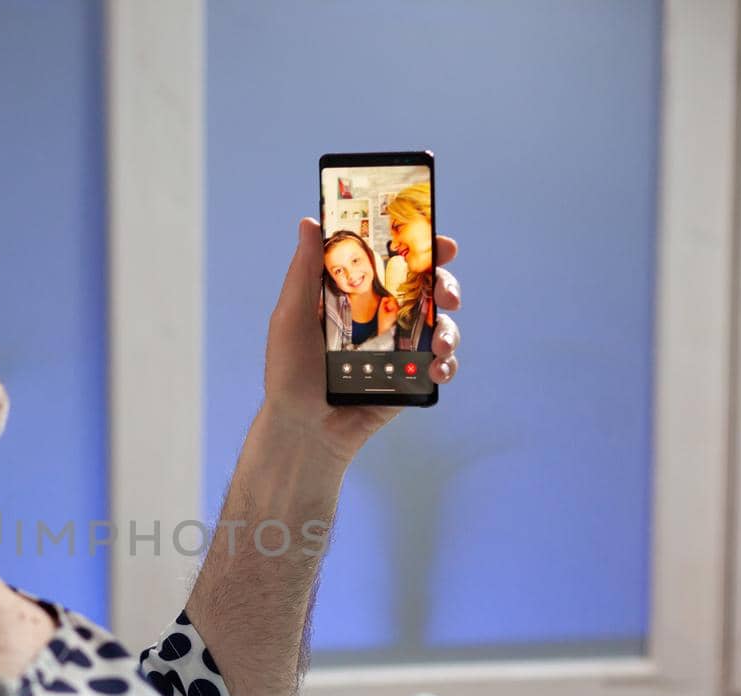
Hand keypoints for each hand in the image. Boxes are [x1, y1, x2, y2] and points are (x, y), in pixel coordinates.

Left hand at [266, 217, 462, 462]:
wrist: (302, 429)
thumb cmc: (289, 372)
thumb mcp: (291, 316)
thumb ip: (304, 271)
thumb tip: (309, 222)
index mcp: (356, 295)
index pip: (393, 262)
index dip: (420, 247)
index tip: (438, 241)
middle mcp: (382, 317)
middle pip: (426, 289)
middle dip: (445, 284)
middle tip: (446, 293)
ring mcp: (399, 348)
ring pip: (441, 325)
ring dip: (450, 328)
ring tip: (440, 342)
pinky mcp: (410, 380)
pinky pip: (439, 365)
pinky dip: (446, 364)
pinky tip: (437, 368)